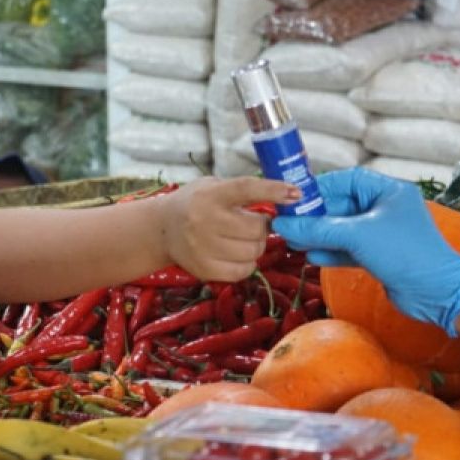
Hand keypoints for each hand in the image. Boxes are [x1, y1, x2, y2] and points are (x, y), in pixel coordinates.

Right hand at [161, 177, 303, 282]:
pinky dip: (247, 264)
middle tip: (254, 225)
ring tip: (242, 239)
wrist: (163, 228)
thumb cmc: (196, 203)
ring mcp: (202, 247)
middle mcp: (204, 220)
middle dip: (262, 228)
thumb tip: (287, 196)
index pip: (246, 188)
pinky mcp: (203, 269)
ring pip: (252, 252)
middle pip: (255, 230)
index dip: (273, 190)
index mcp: (210, 194)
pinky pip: (242, 271)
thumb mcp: (214, 187)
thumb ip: (243, 191)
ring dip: (256, 247)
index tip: (296, 193)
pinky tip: (236, 254)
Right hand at [271, 168, 459, 335]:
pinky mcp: (379, 255)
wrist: (437, 292)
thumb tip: (283, 225)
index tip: (295, 198)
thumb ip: (318, 229)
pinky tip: (311, 256)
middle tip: (288, 224)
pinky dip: (331, 252)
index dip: (319, 188)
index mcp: (388, 191)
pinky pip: (349, 248)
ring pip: (342, 230)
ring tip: (293, 242)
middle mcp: (385, 208)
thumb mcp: (357, 235)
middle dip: (315, 217)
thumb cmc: (404, 252)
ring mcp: (382, 233)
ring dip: (319, 236)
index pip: (347, 180)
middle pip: (341, 206)